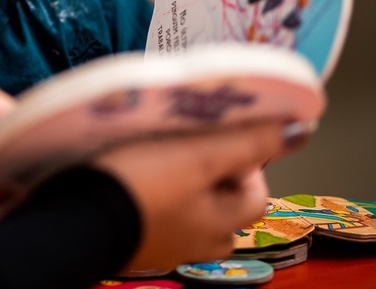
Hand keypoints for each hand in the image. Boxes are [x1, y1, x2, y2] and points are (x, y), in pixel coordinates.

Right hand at [92, 120, 290, 272]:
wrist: (73, 216)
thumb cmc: (139, 185)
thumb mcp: (198, 155)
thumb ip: (249, 143)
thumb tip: (301, 130)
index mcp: (220, 227)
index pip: (256, 194)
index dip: (249, 161)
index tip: (226, 136)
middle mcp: (196, 243)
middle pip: (222, 207)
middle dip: (213, 176)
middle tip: (190, 143)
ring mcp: (161, 245)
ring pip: (186, 212)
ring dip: (181, 187)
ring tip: (159, 157)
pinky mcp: (128, 237)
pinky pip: (152, 214)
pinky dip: (150, 195)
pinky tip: (131, 175)